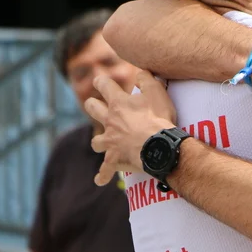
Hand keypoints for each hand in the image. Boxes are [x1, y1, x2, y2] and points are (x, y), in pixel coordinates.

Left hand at [85, 71, 174, 185]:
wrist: (158, 146)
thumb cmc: (158, 118)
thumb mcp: (157, 91)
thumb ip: (147, 78)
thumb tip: (140, 71)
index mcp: (118, 104)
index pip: (104, 86)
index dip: (102, 82)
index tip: (101, 81)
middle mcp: (110, 121)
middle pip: (93, 109)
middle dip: (93, 105)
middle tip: (96, 106)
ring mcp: (110, 142)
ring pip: (96, 141)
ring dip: (99, 141)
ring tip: (103, 143)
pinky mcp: (114, 160)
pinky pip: (105, 171)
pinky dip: (102, 176)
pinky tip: (99, 180)